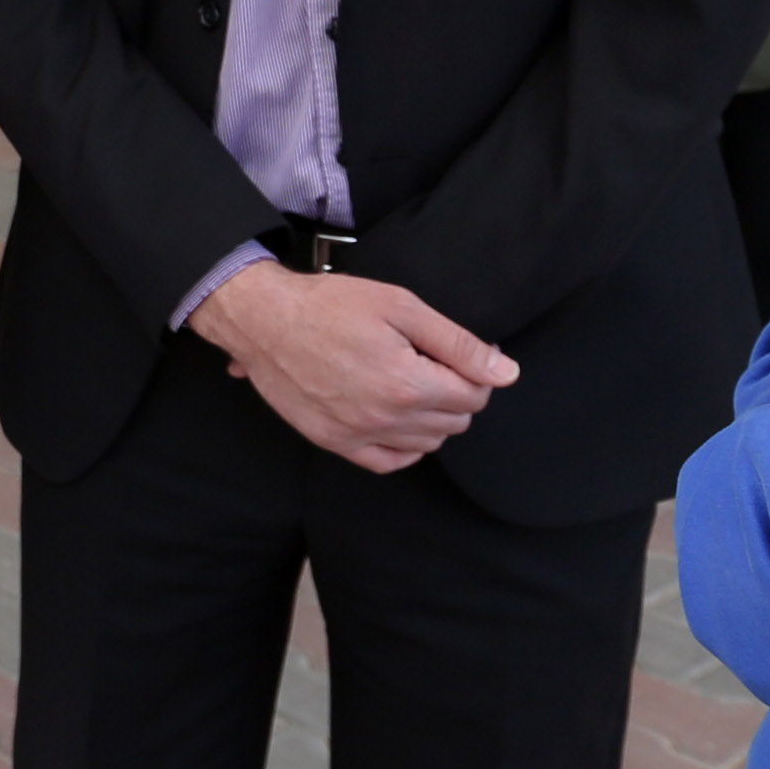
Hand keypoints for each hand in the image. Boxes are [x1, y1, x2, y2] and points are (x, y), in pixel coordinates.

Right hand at [194, 257, 516, 474]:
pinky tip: (395, 417)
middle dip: (456, 393)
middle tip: (432, 362)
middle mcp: (386, 419)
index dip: (477, 372)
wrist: (263, 321)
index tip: (458, 353)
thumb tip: (506, 373)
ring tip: (410, 383)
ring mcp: (358, 435)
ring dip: (431, 418)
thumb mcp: (401, 307)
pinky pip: (389, 462)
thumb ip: (458, 343)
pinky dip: (403, 445)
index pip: (475, 396)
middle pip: (454, 422)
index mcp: (408, 384)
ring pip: (427, 444)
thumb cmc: (329, 305)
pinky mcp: (334, 442)